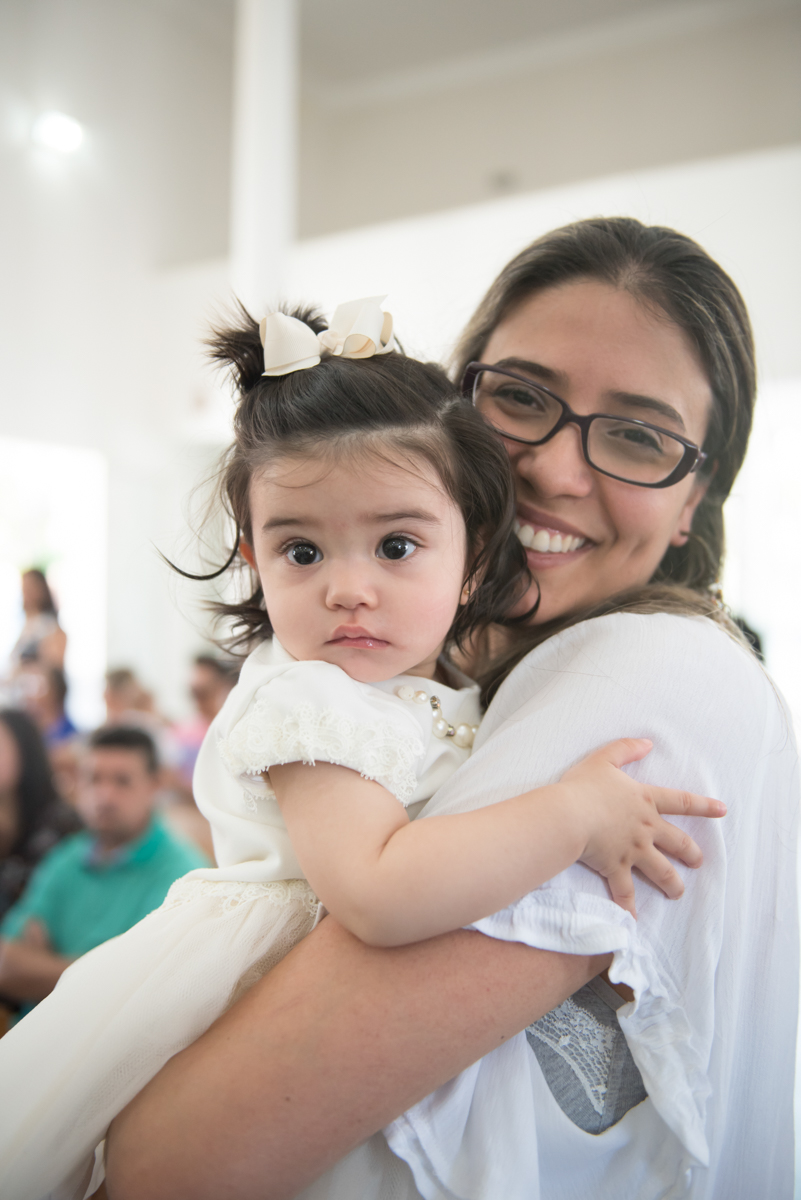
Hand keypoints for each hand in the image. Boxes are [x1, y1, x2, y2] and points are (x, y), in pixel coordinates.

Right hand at [559, 738, 725, 916]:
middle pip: (678, 842)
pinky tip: (634, 920)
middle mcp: (646, 828)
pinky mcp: (617, 868)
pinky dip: (630, 906)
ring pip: (663, 871)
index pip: (682, 802)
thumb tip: (647, 742)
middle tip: (698, 861)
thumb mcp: (604, 759)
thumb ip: (626, 749)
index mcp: (646, 801)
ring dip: (673, 883)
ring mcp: (634, 851)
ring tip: (678, 893)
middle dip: (692, 853)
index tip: (723, 811)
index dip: (704, 806)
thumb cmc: (583, 786)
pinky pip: (626, 891)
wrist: (569, 815)